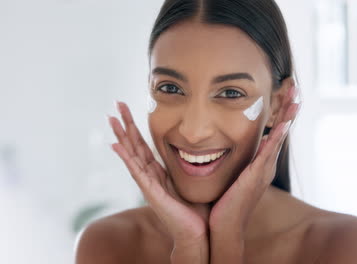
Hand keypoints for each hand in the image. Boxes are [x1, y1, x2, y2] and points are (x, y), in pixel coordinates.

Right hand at [107, 101, 208, 260]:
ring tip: (111, 119)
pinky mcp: (151, 192)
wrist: (197, 233)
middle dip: (126, 124)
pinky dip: (126, 158)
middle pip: (134, 145)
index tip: (129, 109)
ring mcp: (148, 184)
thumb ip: (189, 167)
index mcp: (159, 172)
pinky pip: (137, 172)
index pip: (144, 145)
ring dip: (121, 136)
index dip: (136, 127)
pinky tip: (116, 145)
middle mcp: (150, 176)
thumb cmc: (196, 210)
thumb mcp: (191, 181)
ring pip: (132, 155)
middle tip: (116, 104)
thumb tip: (200, 151)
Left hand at [208, 84, 299, 236]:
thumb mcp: (234, 174)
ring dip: (287, 118)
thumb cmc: (226, 202)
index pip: (274, 131)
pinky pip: (268, 154)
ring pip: (278, 139)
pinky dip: (276, 138)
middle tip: (294, 86)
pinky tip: (282, 125)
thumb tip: (233, 144)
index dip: (280, 111)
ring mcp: (264, 171)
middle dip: (288, 108)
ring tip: (295, 98)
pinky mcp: (256, 177)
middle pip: (281, 130)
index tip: (283, 91)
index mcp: (261, 162)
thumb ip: (239, 159)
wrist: (225, 227)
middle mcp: (267, 164)